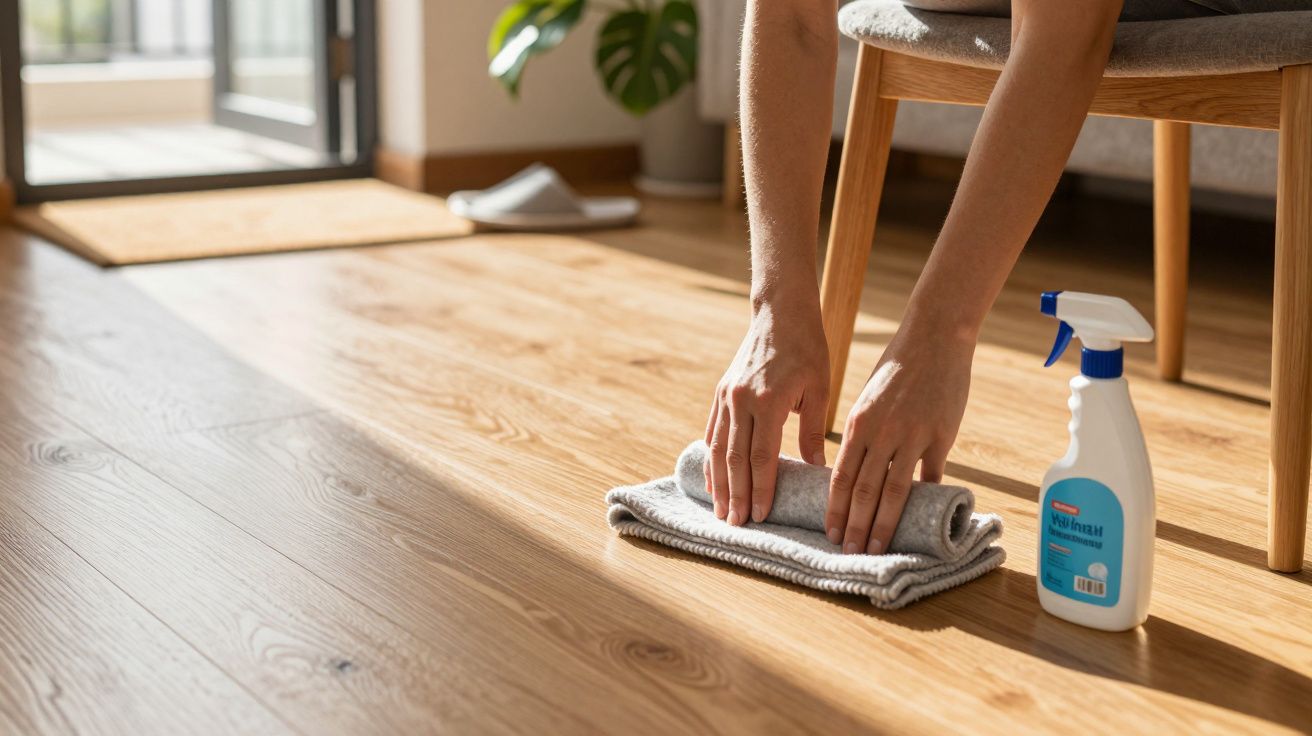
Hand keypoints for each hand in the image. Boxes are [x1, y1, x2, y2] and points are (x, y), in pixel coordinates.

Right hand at [706, 298, 828, 525]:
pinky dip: (712, 458)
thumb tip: (817, 470)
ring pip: (718, 448)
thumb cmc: (807, 348)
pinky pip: (712, 431)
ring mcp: (727, 396)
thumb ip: (814, 430)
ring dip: (719, 483)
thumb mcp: (819, 388)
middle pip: (735, 459)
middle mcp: (741, 400)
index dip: (760, 489)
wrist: (780, 311)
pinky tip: (713, 479)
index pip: (761, 457)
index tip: (762, 516)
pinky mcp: (721, 391)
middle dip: (736, 495)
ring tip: (721, 511)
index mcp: (768, 401)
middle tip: (736, 525)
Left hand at [826, 326, 973, 553]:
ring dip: (883, 524)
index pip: (841, 477)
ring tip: (876, 548)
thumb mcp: (868, 401)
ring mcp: (913, 436)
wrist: (934, 338)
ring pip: (895, 491)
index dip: (836, 509)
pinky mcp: (942, 436)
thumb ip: (862, 435)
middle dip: (855, 526)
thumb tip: (855, 472)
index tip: (831, 533)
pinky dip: (926, 500)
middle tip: (849, 553)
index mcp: (858, 424)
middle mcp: (882, 433)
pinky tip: (922, 522)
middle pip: (864, 491)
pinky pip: (931, 476)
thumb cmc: (896, 368)